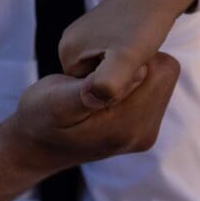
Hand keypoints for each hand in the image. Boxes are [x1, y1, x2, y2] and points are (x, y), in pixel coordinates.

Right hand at [0, 52, 180, 200]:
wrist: (36, 146)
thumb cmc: (40, 118)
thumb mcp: (55, 101)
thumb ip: (93, 90)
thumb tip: (134, 73)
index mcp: (125, 126)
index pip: (159, 70)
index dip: (133, 54)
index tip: (103, 60)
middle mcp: (142, 133)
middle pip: (164, 75)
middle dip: (136, 63)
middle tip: (99, 71)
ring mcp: (145, 133)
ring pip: (161, 80)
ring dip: (134, 71)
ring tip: (101, 80)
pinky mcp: (143, 129)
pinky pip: (153, 90)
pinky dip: (134, 82)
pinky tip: (108, 88)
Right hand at [58, 0, 197, 108]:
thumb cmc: (146, 23)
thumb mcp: (128, 57)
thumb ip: (109, 83)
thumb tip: (91, 100)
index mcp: (67, 52)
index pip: (86, 93)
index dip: (113, 91)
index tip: (134, 72)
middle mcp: (69, 42)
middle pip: (93, 82)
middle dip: (117, 80)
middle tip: (139, 64)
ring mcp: (83, 35)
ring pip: (103, 71)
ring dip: (123, 70)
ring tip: (140, 55)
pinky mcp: (98, 30)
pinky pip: (109, 57)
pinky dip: (125, 58)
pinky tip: (140, 48)